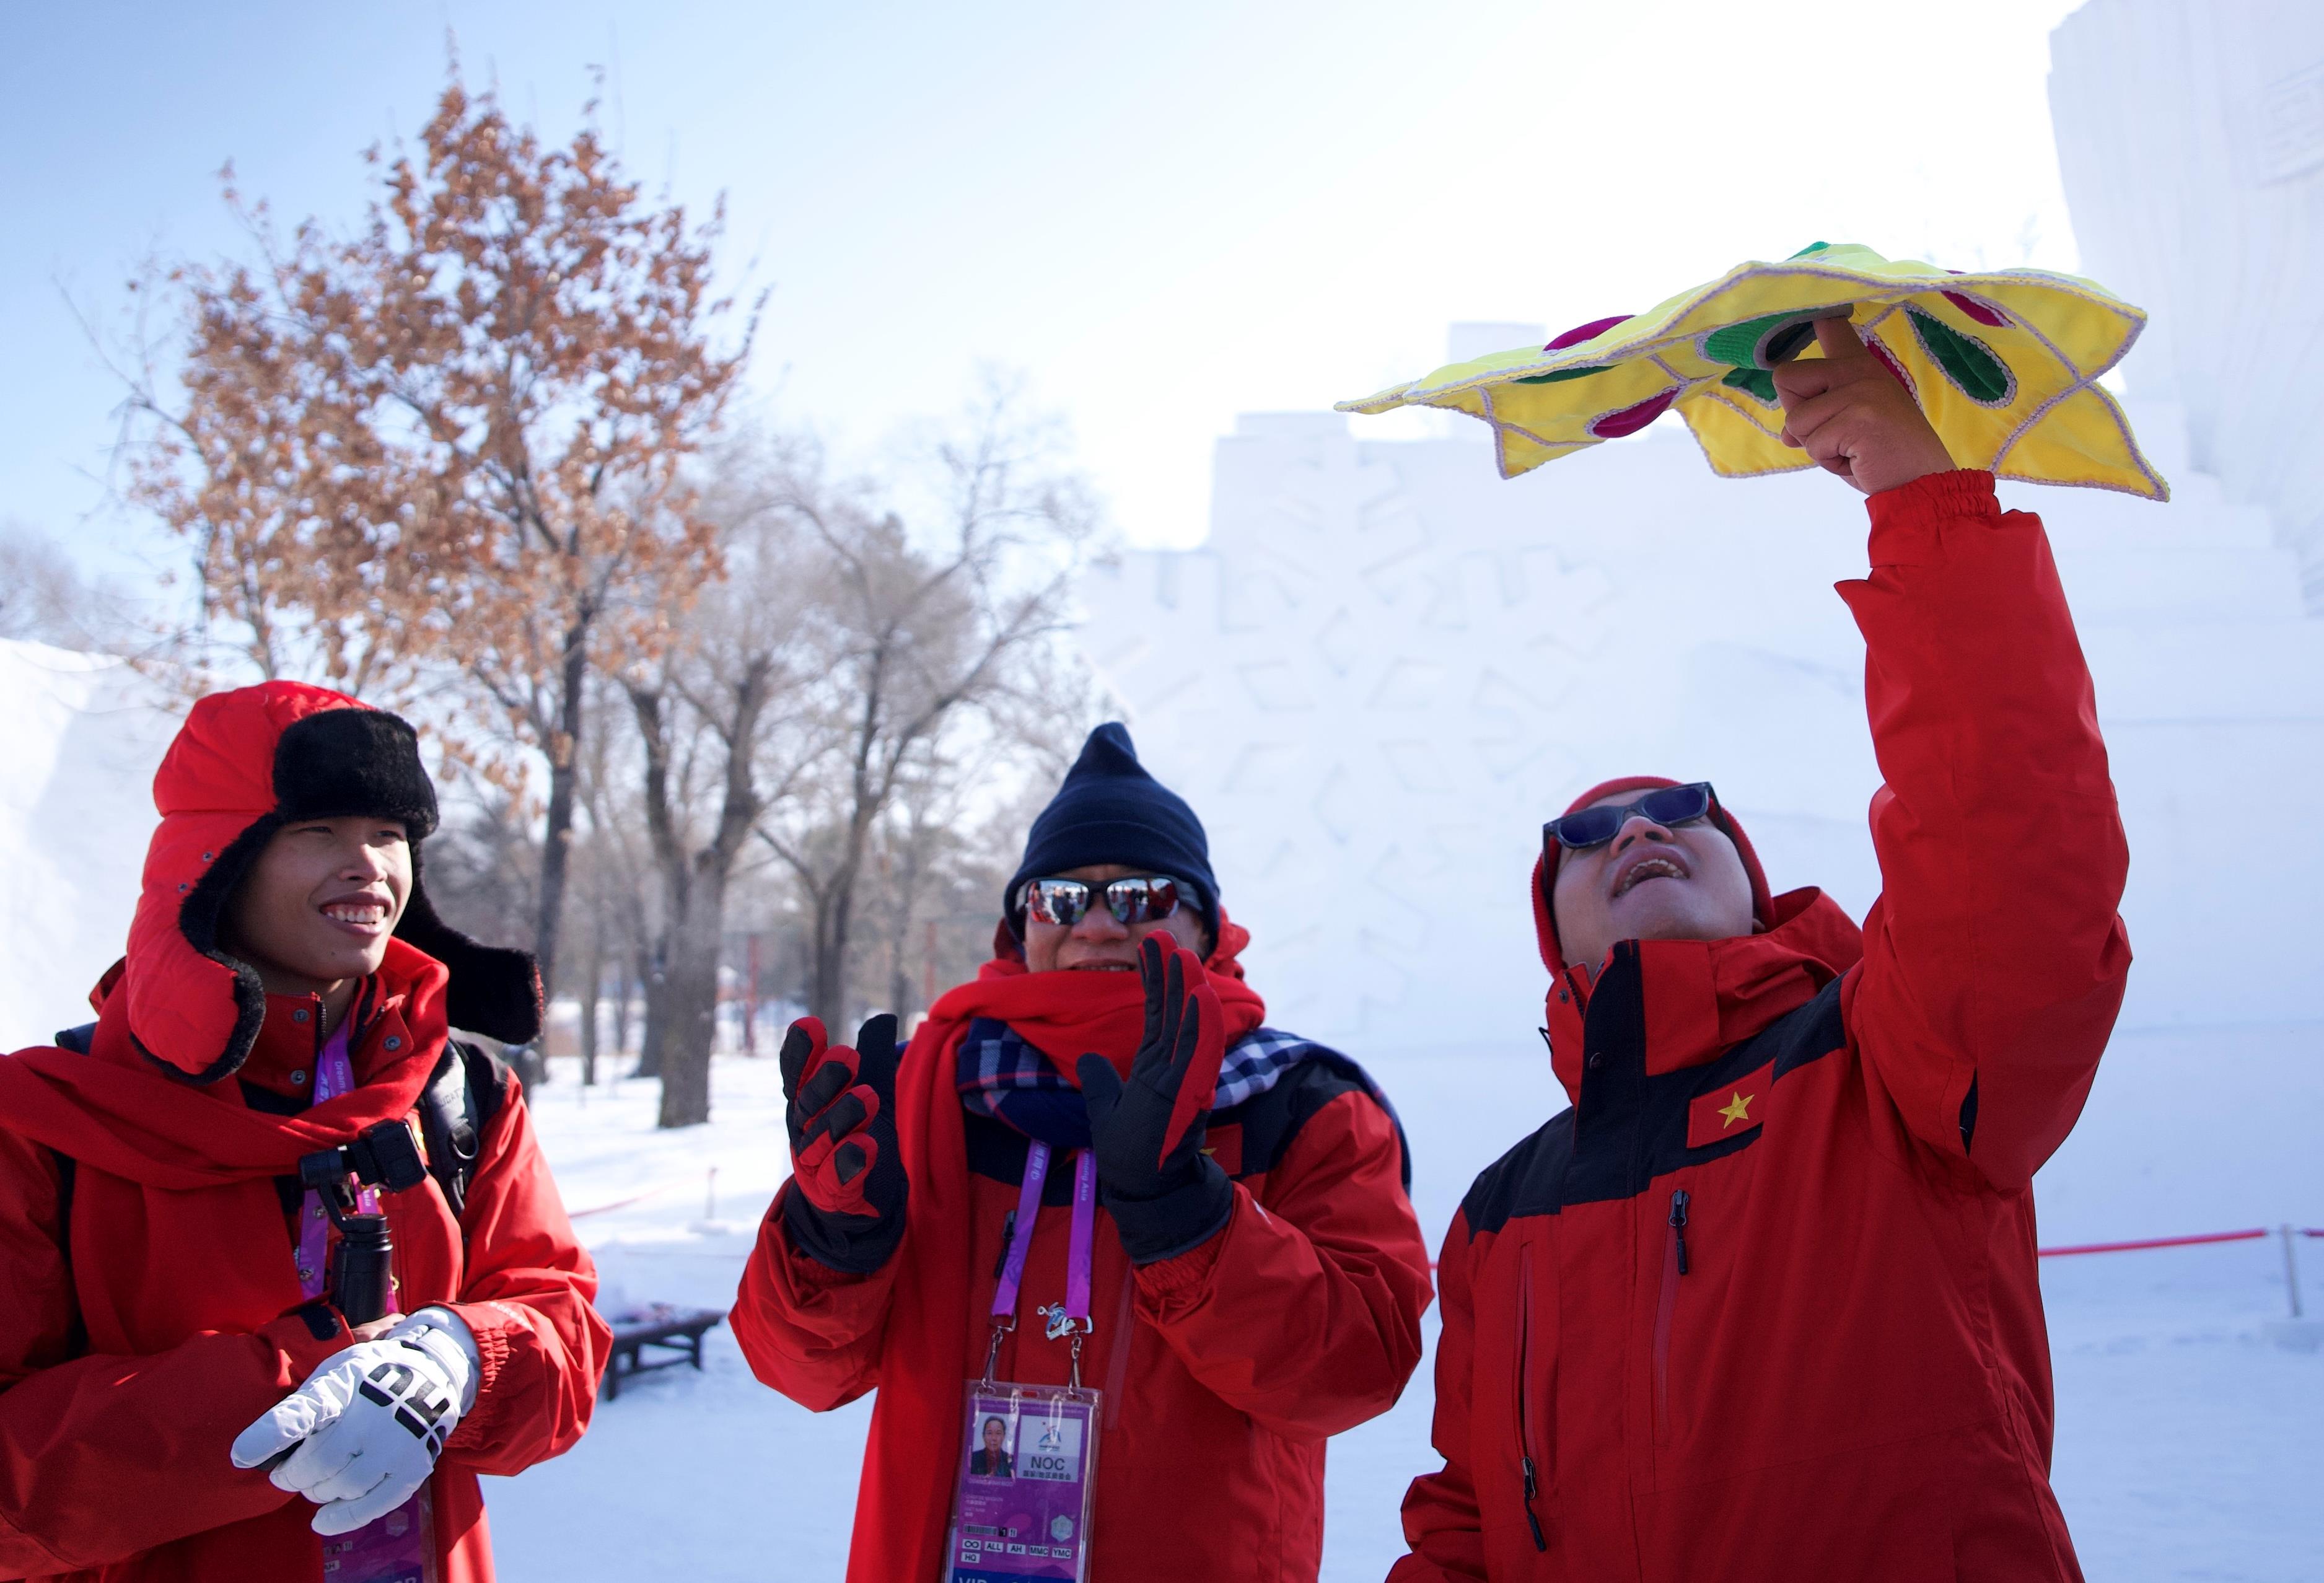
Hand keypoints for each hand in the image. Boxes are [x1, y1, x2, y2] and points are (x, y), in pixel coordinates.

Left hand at [230, 1309, 478, 1534]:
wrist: (431, 1371)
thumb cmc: (366, 1379)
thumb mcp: (333, 1374)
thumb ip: (304, 1408)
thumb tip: (266, 1454)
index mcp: (344, 1386)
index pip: (304, 1413)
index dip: (271, 1436)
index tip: (241, 1455)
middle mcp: (372, 1415)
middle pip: (317, 1463)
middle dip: (291, 1475)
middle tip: (286, 1473)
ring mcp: (396, 1443)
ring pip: (341, 1486)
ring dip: (317, 1491)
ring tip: (316, 1482)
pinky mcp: (412, 1467)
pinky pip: (372, 1505)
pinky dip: (342, 1518)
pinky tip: (322, 1520)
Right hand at [778, 1014, 908, 1272]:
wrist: (860, 1205)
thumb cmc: (857, 1140)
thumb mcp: (873, 1094)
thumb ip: (875, 1059)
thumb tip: (882, 1017)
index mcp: (808, 1107)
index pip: (798, 1077)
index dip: (801, 1053)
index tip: (810, 1025)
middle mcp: (805, 1134)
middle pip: (809, 1104)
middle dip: (825, 1079)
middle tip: (847, 1055)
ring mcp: (817, 1166)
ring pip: (823, 1140)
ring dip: (843, 1117)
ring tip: (866, 1096)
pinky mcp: (837, 1194)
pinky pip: (840, 1178)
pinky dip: (850, 1162)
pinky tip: (866, 1145)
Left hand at [1076, 936, 1233, 1264]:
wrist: (1144, 1187)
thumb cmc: (1130, 1152)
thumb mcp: (1105, 1107)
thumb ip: (1101, 1079)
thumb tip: (1088, 1055)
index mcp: (1155, 1066)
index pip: (1156, 1013)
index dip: (1154, 979)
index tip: (1149, 946)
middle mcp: (1173, 1067)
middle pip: (1173, 1010)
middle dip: (1169, 973)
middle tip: (1163, 935)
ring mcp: (1183, 1079)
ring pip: (1188, 1026)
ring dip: (1188, 991)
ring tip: (1185, 956)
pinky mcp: (1189, 1095)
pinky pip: (1198, 1055)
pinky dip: (1201, 1028)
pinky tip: (1202, 999)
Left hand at [1773, 315, 1954, 495]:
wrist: (1922, 484)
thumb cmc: (1884, 457)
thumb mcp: (1848, 427)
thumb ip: (1817, 416)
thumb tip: (1786, 434)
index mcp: (1859, 365)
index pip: (1831, 326)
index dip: (1812, 317)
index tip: (1812, 307)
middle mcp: (1859, 369)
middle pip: (1786, 377)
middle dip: (1798, 417)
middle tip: (1836, 434)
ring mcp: (1860, 390)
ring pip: (1795, 420)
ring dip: (1817, 447)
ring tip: (1853, 450)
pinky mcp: (1858, 416)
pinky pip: (1812, 444)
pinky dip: (1830, 462)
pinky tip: (1860, 460)